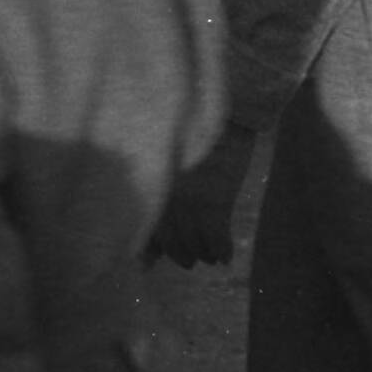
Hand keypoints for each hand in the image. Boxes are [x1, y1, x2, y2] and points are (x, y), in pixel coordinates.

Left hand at [150, 129, 253, 268]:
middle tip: (190, 259)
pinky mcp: (215, 203)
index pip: (141, 227)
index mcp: (151, 183)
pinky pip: (216, 238)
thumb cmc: (196, 120)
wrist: (230, 108)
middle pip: (168, 241)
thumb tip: (149, 207)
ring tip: (209, 256)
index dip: (147, 249)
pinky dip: (221, 250)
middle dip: (179, 253)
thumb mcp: (170, 145)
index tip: (148, 263)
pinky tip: (226, 258)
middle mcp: (164, 199)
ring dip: (201, 253)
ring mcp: (189, 203)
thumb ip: (157, 168)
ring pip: (191, 244)